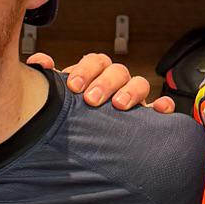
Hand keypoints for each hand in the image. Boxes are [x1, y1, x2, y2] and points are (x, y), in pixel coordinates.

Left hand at [26, 49, 174, 112]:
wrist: (83, 142)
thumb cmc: (73, 114)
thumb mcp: (59, 98)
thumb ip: (50, 80)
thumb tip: (41, 63)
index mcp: (96, 74)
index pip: (95, 61)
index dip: (86, 70)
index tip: (73, 87)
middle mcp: (116, 83)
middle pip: (118, 70)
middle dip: (105, 83)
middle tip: (91, 99)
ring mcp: (134, 98)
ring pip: (140, 83)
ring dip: (131, 91)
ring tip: (119, 105)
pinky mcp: (148, 117)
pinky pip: (162, 107)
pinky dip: (163, 106)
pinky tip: (159, 110)